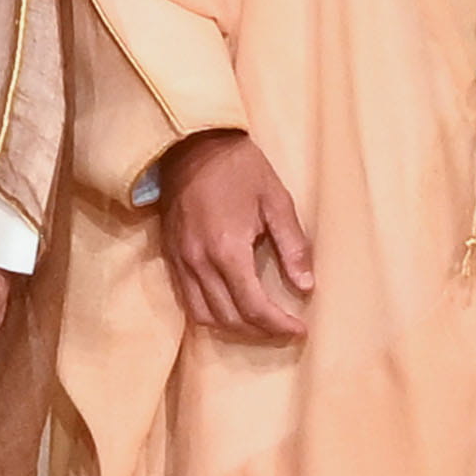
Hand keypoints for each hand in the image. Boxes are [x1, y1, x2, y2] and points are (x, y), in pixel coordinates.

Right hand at [157, 130, 314, 343]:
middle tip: (285, 328)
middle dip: (259, 330)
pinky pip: (186, 299)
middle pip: (228, 317)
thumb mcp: (277, 201)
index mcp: (227, 249)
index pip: (253, 306)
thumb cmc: (240, 169)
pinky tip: (230, 306)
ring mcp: (180, 261)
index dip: (279, 325)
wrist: (191, 145)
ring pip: (203, 315)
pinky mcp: (170, 256)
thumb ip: (293, 247)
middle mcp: (199, 262)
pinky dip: (210, 312)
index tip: (300, 329)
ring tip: (259, 322)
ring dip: (233, 326)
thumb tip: (305, 286)